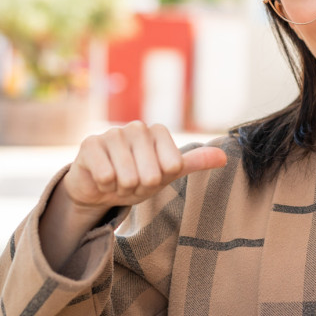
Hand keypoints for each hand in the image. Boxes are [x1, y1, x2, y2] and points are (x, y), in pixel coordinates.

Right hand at [63, 121, 226, 213]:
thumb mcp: (168, 172)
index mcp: (158, 131)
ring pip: (127, 176)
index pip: (173, 164)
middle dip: (141, 186)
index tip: (153, 175)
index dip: (162, 178)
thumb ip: (195, 162)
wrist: (100, 188)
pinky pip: (106, 175)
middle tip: (133, 181)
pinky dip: (105, 185)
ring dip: (123, 187)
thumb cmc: (137, 177)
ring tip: (117, 180)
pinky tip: (101, 178)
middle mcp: (136, 128)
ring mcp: (112, 134)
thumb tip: (225, 156)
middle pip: (151, 173)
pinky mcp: (90, 144)